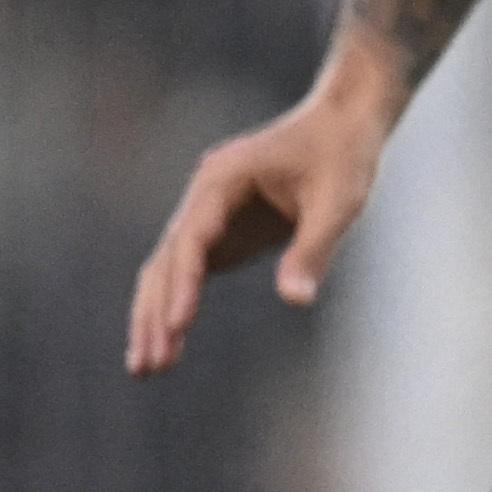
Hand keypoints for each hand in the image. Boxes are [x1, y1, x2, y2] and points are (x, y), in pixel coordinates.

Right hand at [124, 74, 394, 371]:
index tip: (178, 324)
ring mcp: (208, 215)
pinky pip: (190, 273)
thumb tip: (295, 300)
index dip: (183, 283)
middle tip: (148, 366)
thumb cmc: (343, 155)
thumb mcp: (340, 201)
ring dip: (156, 316)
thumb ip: (314, 248)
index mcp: (222, 179)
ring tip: (147, 369)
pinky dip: (177, 305)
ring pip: (169, 270)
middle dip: (156, 313)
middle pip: (167, 260)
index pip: (192, 237)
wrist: (342, 122)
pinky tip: (169, 345)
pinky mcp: (222, 231)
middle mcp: (204, 197)